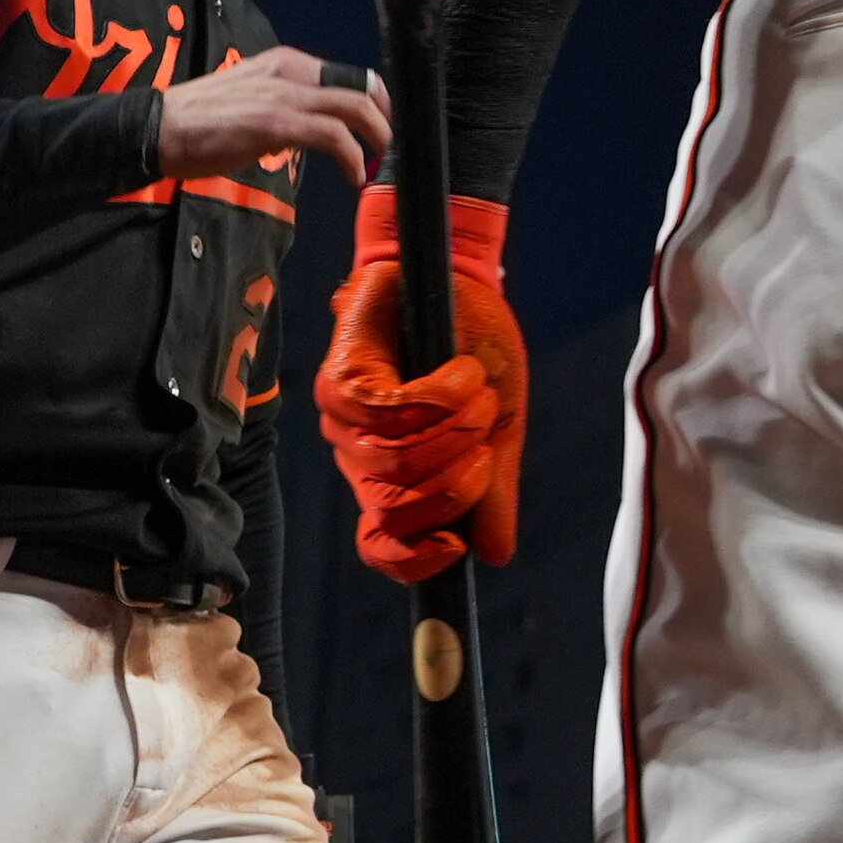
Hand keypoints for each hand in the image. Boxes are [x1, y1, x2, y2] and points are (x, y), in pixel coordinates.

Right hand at [157, 49, 387, 191]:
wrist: (158, 129)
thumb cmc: (201, 121)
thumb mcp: (253, 97)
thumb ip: (287, 104)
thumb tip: (316, 126)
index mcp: (285, 63)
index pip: (348, 74)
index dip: (377, 100)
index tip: (385, 124)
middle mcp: (289, 71)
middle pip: (360, 87)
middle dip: (386, 119)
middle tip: (391, 146)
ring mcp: (283, 95)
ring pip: (354, 107)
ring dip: (377, 138)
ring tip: (379, 161)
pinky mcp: (275, 122)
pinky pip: (332, 136)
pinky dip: (352, 157)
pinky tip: (353, 175)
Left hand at [318, 184, 526, 577]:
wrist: (463, 281)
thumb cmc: (477, 352)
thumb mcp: (501, 427)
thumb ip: (492, 490)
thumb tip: (495, 555)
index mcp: (395, 481)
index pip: (383, 546)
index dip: (413, 561)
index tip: (455, 549)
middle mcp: (359, 458)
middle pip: (396, 511)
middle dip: (457, 482)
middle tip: (487, 439)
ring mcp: (343, 420)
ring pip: (395, 463)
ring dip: (456, 430)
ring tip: (478, 393)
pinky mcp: (340, 377)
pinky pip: (388, 413)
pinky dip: (440, 395)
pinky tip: (463, 371)